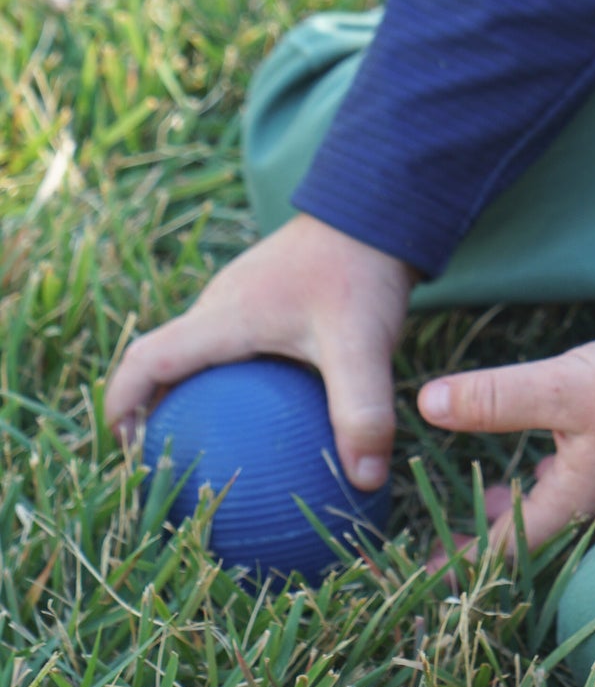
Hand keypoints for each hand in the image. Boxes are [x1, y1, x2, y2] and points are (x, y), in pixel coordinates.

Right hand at [104, 214, 417, 489]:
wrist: (381, 206)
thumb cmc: (361, 269)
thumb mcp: (362, 345)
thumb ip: (361, 411)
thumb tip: (366, 481)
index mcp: (221, 318)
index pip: (145, 361)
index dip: (121, 405)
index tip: (125, 450)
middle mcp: (221, 307)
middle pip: (165, 362)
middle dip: (154, 410)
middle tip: (169, 461)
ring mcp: (245, 298)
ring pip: (201, 354)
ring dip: (194, 395)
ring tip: (217, 447)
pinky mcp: (272, 297)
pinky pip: (237, 347)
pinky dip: (236, 383)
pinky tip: (278, 417)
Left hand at [418, 332, 594, 554]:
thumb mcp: (560, 387)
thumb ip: (494, 398)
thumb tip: (428, 403)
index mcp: (571, 503)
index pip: (502, 547)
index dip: (458, 563)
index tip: (423, 576)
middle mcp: (592, 508)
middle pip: (526, 538)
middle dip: (483, 537)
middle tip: (442, 543)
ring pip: (551, 513)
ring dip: (513, 509)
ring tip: (484, 500)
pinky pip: (572, 492)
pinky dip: (543, 486)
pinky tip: (538, 467)